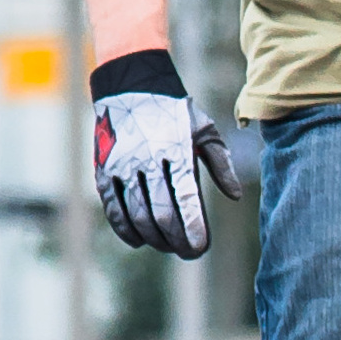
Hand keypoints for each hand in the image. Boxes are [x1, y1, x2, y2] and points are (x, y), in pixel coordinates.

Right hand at [91, 84, 240, 256]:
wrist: (130, 87)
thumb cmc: (174, 113)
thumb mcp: (205, 130)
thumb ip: (221, 164)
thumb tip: (236, 196)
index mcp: (176, 151)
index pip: (185, 199)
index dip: (193, 228)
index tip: (200, 247)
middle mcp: (147, 160)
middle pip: (161, 214)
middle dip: (176, 240)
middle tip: (189, 252)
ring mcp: (122, 167)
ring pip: (137, 216)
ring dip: (154, 239)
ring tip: (168, 246)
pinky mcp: (104, 172)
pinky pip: (113, 209)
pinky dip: (126, 230)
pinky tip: (140, 241)